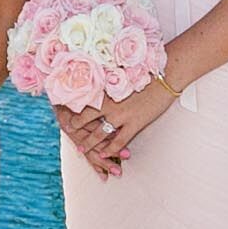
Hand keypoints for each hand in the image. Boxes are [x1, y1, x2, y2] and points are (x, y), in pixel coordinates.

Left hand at [60, 75, 174, 177]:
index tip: (62, 110)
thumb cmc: (146, 73)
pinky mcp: (134, 124)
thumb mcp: (123, 76)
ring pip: (99, 134)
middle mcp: (110, 105)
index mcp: (106, 91)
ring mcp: (121, 116)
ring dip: (89, 143)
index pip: (83, 102)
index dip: (71, 108)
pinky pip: (118, 141)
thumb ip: (110, 83)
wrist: (165, 77)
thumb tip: (102, 84)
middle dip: (75, 128)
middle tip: (68, 132)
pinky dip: (110, 150)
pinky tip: (105, 155)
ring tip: (81, 150)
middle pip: (86, 120)